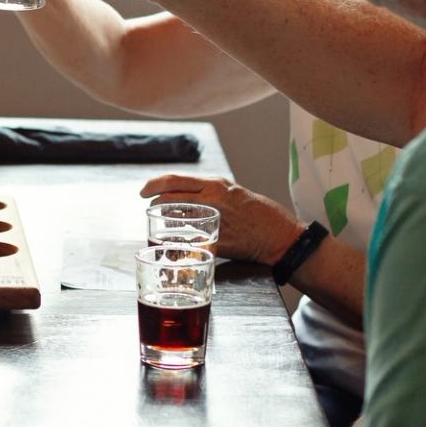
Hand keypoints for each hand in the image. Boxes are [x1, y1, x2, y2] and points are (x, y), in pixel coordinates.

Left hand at [140, 174, 305, 265]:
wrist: (281, 236)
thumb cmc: (260, 213)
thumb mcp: (234, 192)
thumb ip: (211, 193)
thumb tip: (186, 195)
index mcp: (215, 185)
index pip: (174, 180)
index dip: (153, 185)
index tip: (144, 191)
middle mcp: (212, 200)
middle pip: (169, 200)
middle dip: (154, 205)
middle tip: (150, 210)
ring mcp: (213, 222)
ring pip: (175, 221)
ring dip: (164, 224)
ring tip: (163, 226)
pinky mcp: (217, 243)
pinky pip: (189, 244)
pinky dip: (179, 244)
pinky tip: (176, 246)